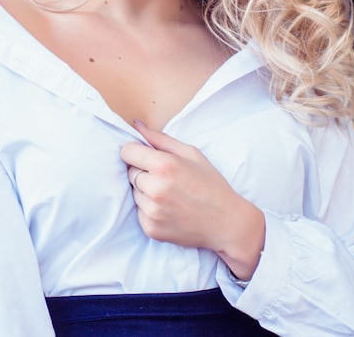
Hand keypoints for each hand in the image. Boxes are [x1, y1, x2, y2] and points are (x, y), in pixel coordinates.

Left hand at [120, 118, 265, 280]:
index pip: (127, 152)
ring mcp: (152, 211)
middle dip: (143, 172)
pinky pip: (139, 212)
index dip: (137, 152)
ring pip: (134, 193)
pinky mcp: (150, 228)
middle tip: (166, 178)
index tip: (147, 157)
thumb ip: (160, 138)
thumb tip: (135, 125)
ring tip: (170, 195)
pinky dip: (150, 209)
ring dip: (146, 191)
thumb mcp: (191, 154)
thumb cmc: (211, 184)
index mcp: (164, 166)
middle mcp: (155, 189)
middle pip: (130, 172)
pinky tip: (169, 209)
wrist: (226, 223)